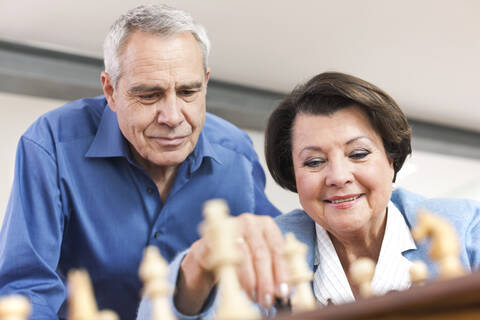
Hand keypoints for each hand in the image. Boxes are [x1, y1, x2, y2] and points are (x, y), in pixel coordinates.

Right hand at [173, 213, 288, 313]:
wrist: (211, 249)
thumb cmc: (243, 253)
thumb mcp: (261, 255)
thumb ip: (274, 267)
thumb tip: (286, 289)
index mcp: (266, 225)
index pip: (278, 248)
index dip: (282, 272)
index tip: (284, 292)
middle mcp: (250, 222)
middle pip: (261, 254)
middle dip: (266, 281)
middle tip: (268, 300)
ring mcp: (230, 227)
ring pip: (244, 257)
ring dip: (251, 281)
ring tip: (255, 298)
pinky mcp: (213, 238)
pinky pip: (225, 259)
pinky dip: (234, 276)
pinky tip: (239, 289)